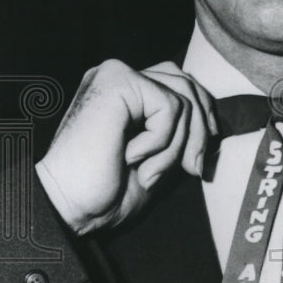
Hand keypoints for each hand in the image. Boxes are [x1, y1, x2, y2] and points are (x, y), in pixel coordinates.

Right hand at [36, 59, 216, 234]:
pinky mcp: (117, 82)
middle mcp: (119, 77)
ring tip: (148, 170)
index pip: (180, 83)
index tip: (202, 154)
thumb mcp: (157, 161)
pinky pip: (169, 107)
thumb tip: (214, 128)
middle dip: (200, 131)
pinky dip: (160, 142)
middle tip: (190, 168)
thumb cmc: (105, 191)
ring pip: (182, 98)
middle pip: (187, 84)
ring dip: (175, 145)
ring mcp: (116, 76)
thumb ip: (180, 137)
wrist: (69, 206)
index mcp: (125, 93)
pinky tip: (131, 157)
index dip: (202, 115)